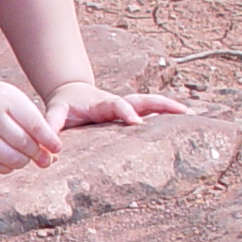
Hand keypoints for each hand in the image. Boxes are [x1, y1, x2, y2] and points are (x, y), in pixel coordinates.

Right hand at [0, 79, 64, 172]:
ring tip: (27, 158)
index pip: (34, 125)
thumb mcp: (17, 101)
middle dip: (37, 154)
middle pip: (22, 143)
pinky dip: (7, 167)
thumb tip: (52, 153)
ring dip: (23, 162)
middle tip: (45, 159)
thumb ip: (35, 123)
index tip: (57, 148)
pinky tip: (11, 161)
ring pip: (9, 158)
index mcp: (7, 100)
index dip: (49, 140)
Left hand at [46, 81, 192, 128]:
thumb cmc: (64, 106)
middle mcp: (117, 103)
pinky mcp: (130, 113)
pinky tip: (184, 122)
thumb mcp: (55, 112)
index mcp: (101, 103)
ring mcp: (126, 107)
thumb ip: (52, 125)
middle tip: (180, 111)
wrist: (70, 93)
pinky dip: (166, 115)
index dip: (125, 111)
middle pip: (142, 100)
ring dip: (169, 108)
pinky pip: (150, 112)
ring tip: (189, 114)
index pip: (116, 105)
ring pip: (150, 104)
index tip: (136, 122)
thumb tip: (52, 149)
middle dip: (160, 104)